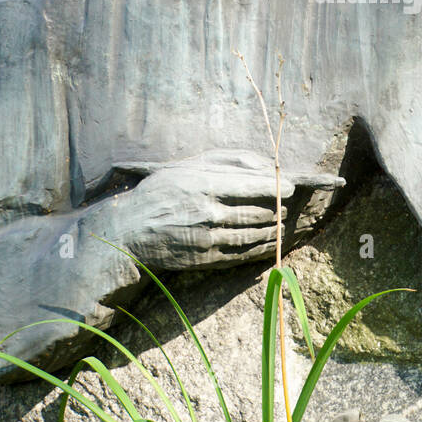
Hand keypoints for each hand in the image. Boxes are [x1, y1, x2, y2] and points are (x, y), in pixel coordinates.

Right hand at [118, 149, 296, 269]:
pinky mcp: (207, 259)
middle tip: (288, 203)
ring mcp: (208, 239)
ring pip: (256, 234)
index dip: (278, 187)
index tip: (292, 185)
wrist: (129, 230)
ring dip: (275, 228)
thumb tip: (264, 166)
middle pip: (259, 211)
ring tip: (283, 220)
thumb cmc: (160, 191)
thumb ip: (226, 161)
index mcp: (204, 185)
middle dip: (279, 207)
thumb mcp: (188, 166)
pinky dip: (262, 248)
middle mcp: (208, 213)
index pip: (253, 186)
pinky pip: (244, 254)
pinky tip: (272, 242)